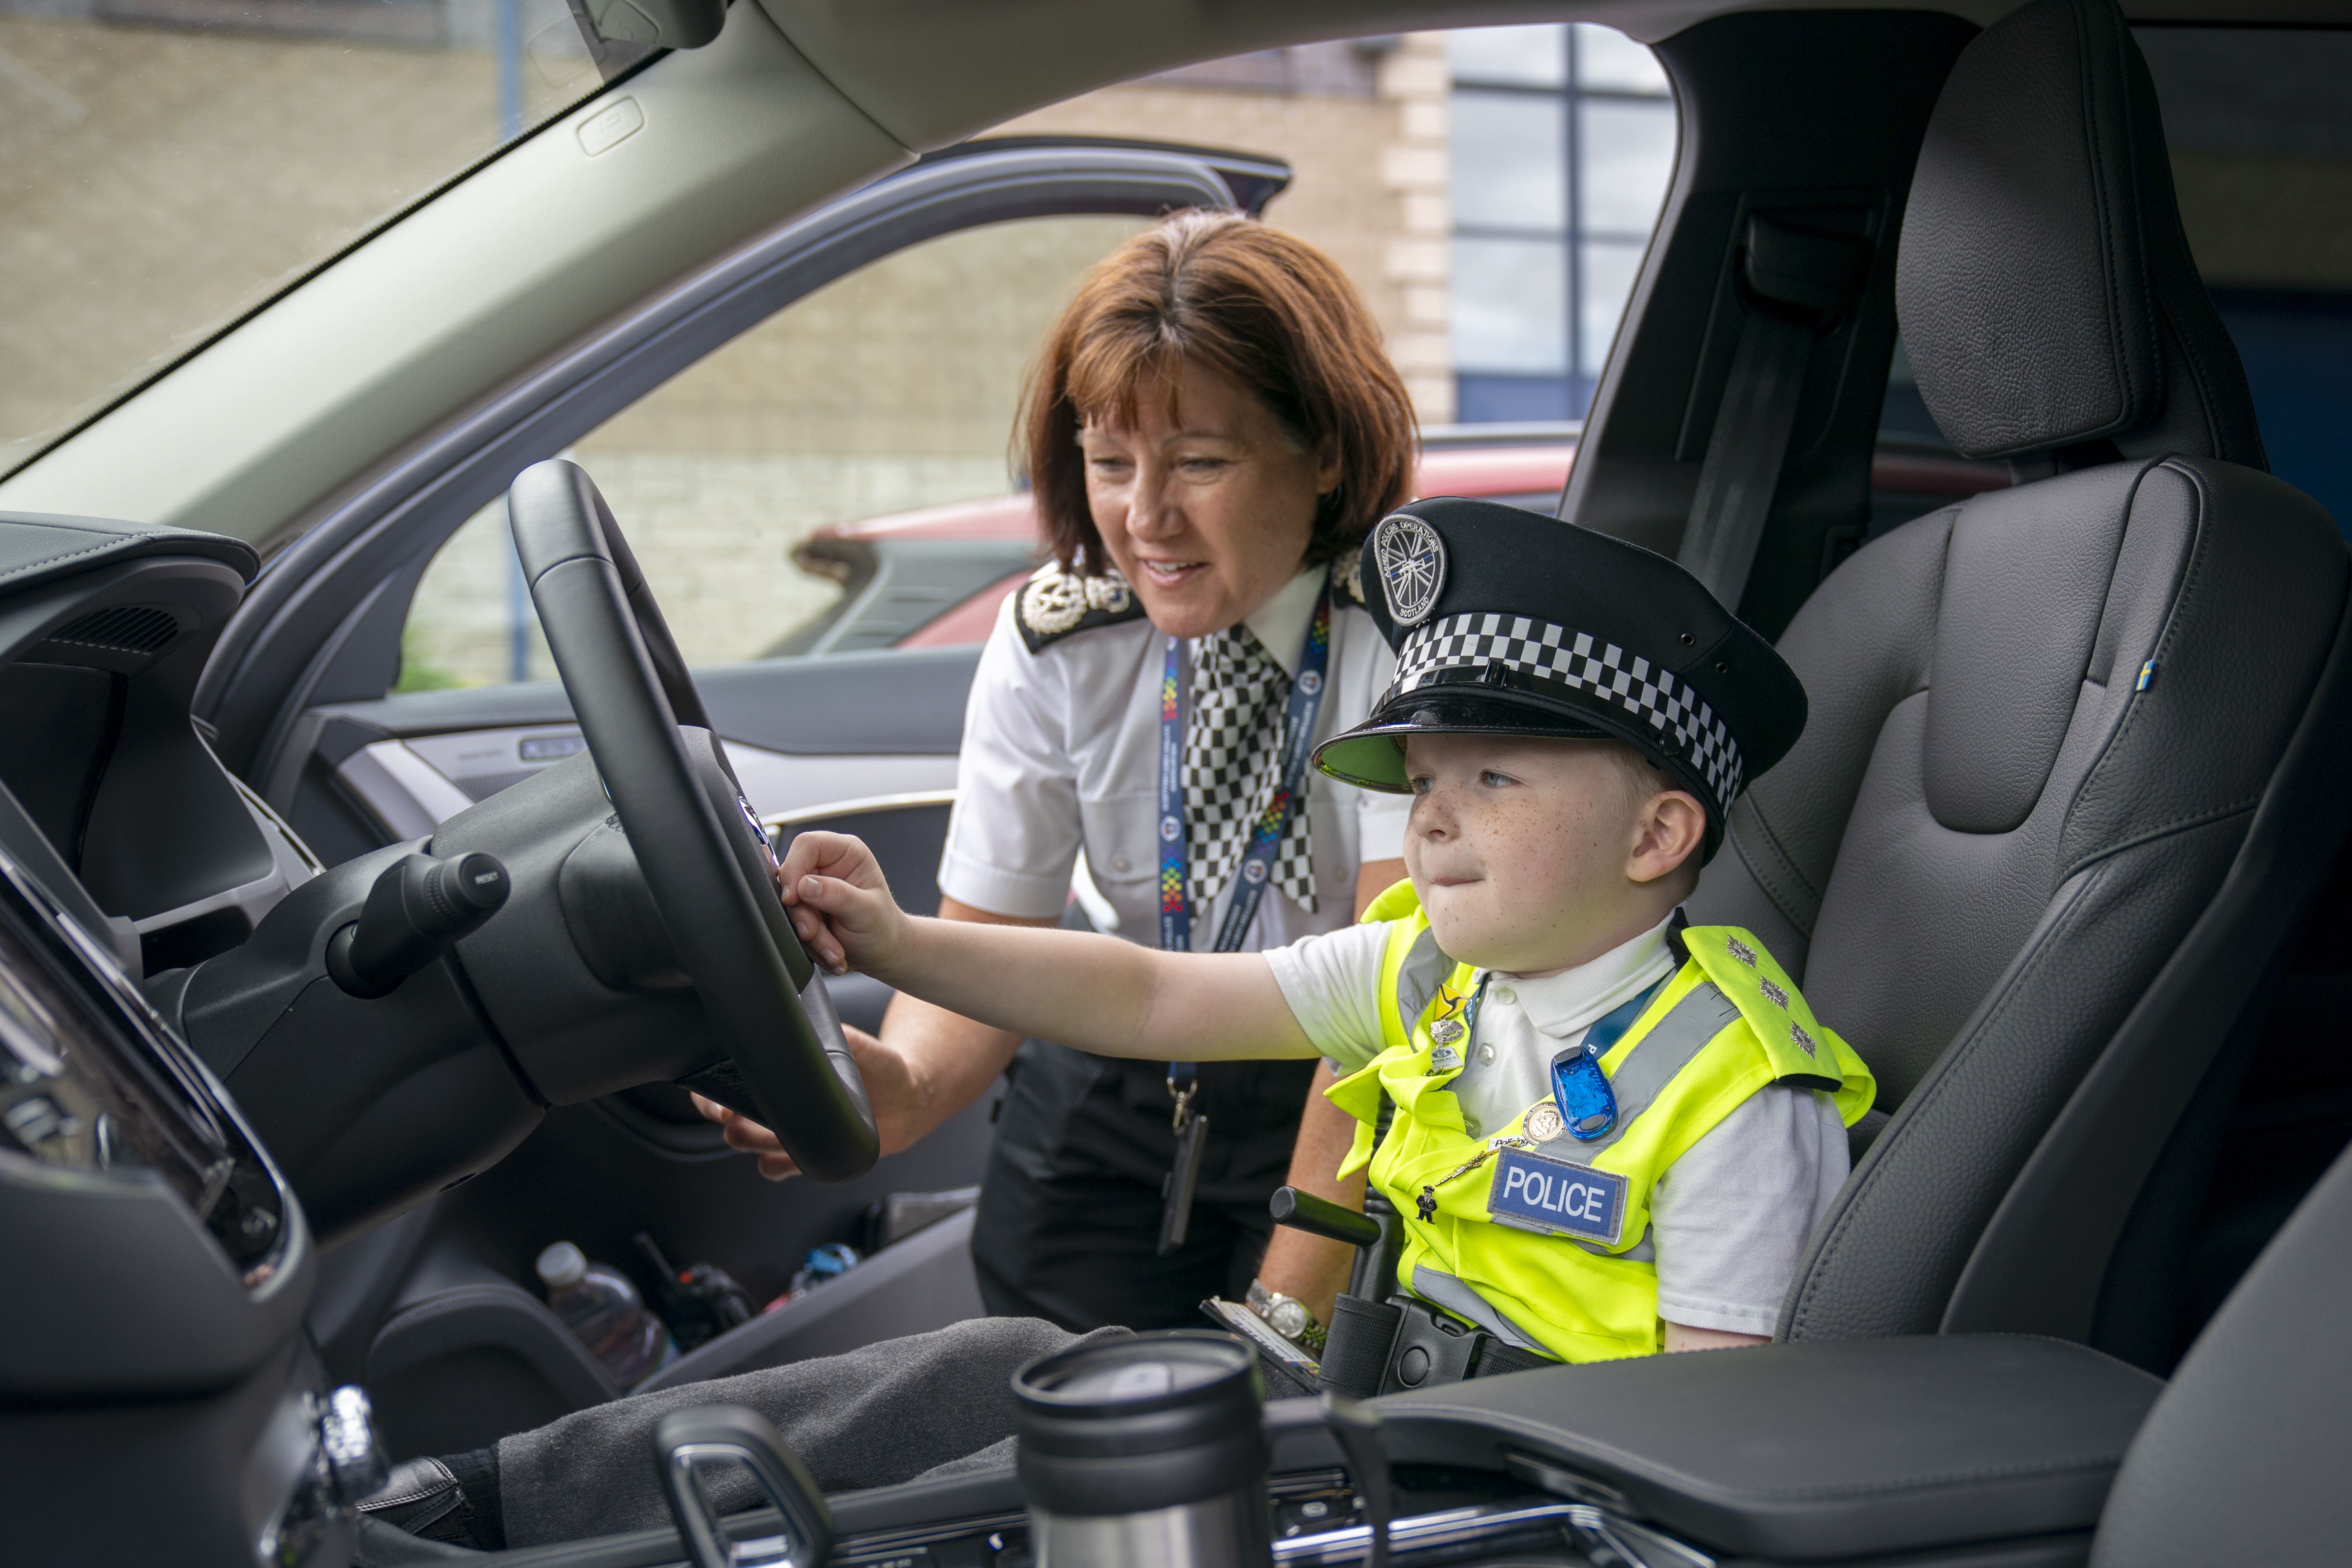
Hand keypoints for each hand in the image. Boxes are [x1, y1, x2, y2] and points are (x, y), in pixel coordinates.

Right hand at [691, 1024, 918, 1178]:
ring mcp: (786, 1132)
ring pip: (747, 1143)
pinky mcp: (803, 1156)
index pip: (726, 1080)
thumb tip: (820, 1024)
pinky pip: (774, 1168)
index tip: (718, 1098)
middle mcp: (775, 1105)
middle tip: (733, 1117)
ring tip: (772, 1131)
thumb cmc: (880, 1067)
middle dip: (725, 1119)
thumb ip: (839, 1037)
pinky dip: (776, 1164)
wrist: (907, 1100)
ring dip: (752, 1140)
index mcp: (779, 1074)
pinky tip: (792, 1155)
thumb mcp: (860, 1047)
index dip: (711, 1092)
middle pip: (727, 1118)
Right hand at [775, 831, 909, 978]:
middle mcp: (826, 866)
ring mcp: (813, 888)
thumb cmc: (883, 926)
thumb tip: (805, 885)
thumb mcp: (867, 911)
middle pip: (792, 879)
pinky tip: (830, 951)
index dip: (794, 868)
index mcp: (846, 852)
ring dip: (809, 935)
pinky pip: (793, 924)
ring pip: (790, 907)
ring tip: (834, 951)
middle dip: (804, 915)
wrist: (882, 952)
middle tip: (816, 935)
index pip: (808, 845)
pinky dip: (809, 944)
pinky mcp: (805, 909)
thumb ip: (838, 895)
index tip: (792, 898)